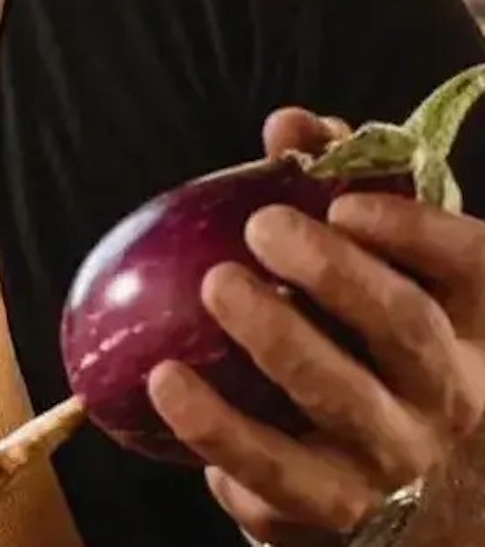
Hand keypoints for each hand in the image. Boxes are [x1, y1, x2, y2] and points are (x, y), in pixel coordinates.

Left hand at [146, 108, 484, 546]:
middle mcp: (450, 397)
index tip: (343, 200)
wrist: (438, 507)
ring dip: (267, 357)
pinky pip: (283, 495)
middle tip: (262, 227)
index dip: (414, 228)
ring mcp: (401, 469)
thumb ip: (346, 186)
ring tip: (201, 305)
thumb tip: (289, 125)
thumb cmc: (390, 354)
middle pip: (405, 330)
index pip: (471, 266)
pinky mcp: (346, 524)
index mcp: (473, 328)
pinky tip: (176, 397)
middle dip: (334, 274)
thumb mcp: (396, 275)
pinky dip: (227, 451)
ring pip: (338, 415)